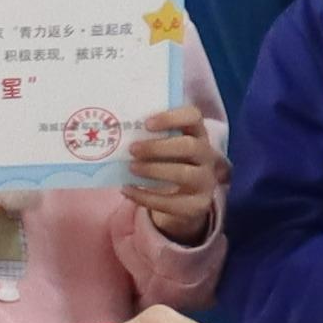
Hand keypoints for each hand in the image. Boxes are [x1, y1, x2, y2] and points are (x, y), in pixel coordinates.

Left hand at [120, 103, 224, 244]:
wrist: (183, 201)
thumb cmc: (168, 164)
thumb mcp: (164, 148)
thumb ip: (149, 138)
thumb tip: (116, 131)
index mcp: (198, 134)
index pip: (194, 117)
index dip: (172, 118)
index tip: (147, 124)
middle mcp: (207, 156)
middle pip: (190, 146)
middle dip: (158, 147)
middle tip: (132, 149)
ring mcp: (205, 181)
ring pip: (184, 174)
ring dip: (154, 170)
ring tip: (131, 168)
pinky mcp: (197, 205)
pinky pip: (171, 202)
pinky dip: (145, 197)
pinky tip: (127, 190)